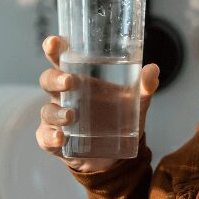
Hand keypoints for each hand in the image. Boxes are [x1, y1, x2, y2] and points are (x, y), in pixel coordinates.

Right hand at [35, 35, 159, 172]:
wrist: (114, 156)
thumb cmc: (117, 119)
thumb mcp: (134, 102)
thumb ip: (144, 87)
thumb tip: (153, 69)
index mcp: (78, 79)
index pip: (60, 59)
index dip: (53, 49)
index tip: (55, 42)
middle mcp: (63, 96)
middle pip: (48, 80)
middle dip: (55, 79)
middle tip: (69, 81)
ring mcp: (56, 118)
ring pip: (47, 110)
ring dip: (57, 112)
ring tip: (72, 115)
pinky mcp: (54, 140)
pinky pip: (45, 137)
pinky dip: (50, 137)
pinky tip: (60, 138)